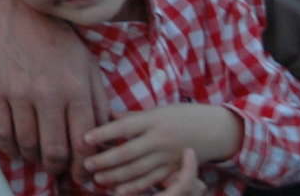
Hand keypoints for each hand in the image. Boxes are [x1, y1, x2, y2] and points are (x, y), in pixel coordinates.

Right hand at [0, 0, 107, 179]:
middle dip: (57, 167)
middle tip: (56, 168)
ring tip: (36, 157)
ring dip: (32, 158)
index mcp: (77, 89)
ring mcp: (19, 92)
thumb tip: (104, 135)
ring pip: (27, 145)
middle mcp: (49, 93)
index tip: (80, 175)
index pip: (83, 144)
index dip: (83, 167)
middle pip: (54, 151)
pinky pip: (1, 131)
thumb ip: (99, 101)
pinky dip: (8, 147)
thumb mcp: (88, 65)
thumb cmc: (56, 37)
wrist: (17, 9)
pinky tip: (15, 148)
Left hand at [84, 104, 240, 194]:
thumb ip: (132, 117)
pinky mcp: (174, 169)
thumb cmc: (180, 115)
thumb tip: (105, 114)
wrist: (214, 129)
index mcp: (152, 120)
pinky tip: (120, 191)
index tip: (85, 138)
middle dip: (106, 159)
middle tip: (86, 164)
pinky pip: (153, 180)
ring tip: (98, 179)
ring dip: (117, 176)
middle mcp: (159, 139)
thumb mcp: (156, 111)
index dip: (104, 133)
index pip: (123, 127)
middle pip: (129, 151)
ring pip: (139, 169)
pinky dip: (136, 187)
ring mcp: (167, 156)